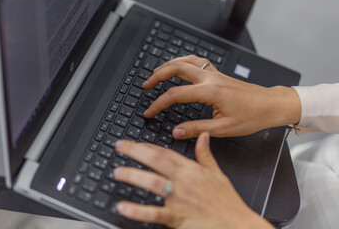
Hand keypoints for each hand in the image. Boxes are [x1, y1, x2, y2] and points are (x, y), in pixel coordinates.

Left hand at [113, 133, 273, 228]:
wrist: (237, 224)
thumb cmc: (227, 201)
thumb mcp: (217, 173)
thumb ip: (205, 154)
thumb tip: (202, 135)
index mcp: (192, 169)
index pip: (166, 153)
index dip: (148, 146)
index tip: (135, 143)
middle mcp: (184, 181)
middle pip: (156, 161)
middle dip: (135, 152)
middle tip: (119, 146)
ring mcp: (179, 198)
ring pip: (153, 183)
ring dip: (133, 176)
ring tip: (117, 172)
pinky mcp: (177, 217)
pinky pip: (154, 213)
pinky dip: (137, 210)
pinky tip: (123, 206)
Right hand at [142, 55, 300, 138]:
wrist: (271, 105)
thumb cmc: (253, 116)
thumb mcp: (223, 128)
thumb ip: (196, 129)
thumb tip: (176, 132)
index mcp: (210, 92)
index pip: (175, 95)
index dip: (158, 104)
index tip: (149, 112)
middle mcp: (210, 78)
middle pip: (176, 68)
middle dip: (157, 75)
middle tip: (146, 85)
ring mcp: (214, 73)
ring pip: (185, 60)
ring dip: (168, 65)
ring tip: (156, 73)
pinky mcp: (218, 74)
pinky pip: (197, 61)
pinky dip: (184, 61)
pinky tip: (180, 66)